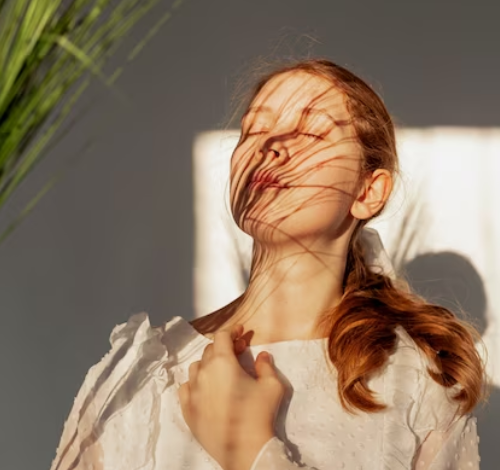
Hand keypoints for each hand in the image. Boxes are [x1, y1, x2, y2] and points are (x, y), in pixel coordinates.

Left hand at [178, 324, 284, 469]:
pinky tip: (205, 388)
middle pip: (210, 350)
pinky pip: (186, 388)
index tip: (241, 332)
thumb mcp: (272, 386)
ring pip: (196, 367)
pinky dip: (195, 383)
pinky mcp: (187, 410)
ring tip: (221, 371)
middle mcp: (203, 373)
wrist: (245, 450)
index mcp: (222, 362)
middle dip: (224, 347)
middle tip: (239, 352)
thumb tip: (262, 355)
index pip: (221, 336)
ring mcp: (193, 392)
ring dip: (209, 364)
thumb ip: (266, 366)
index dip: (232, 331)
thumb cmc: (259, 414)